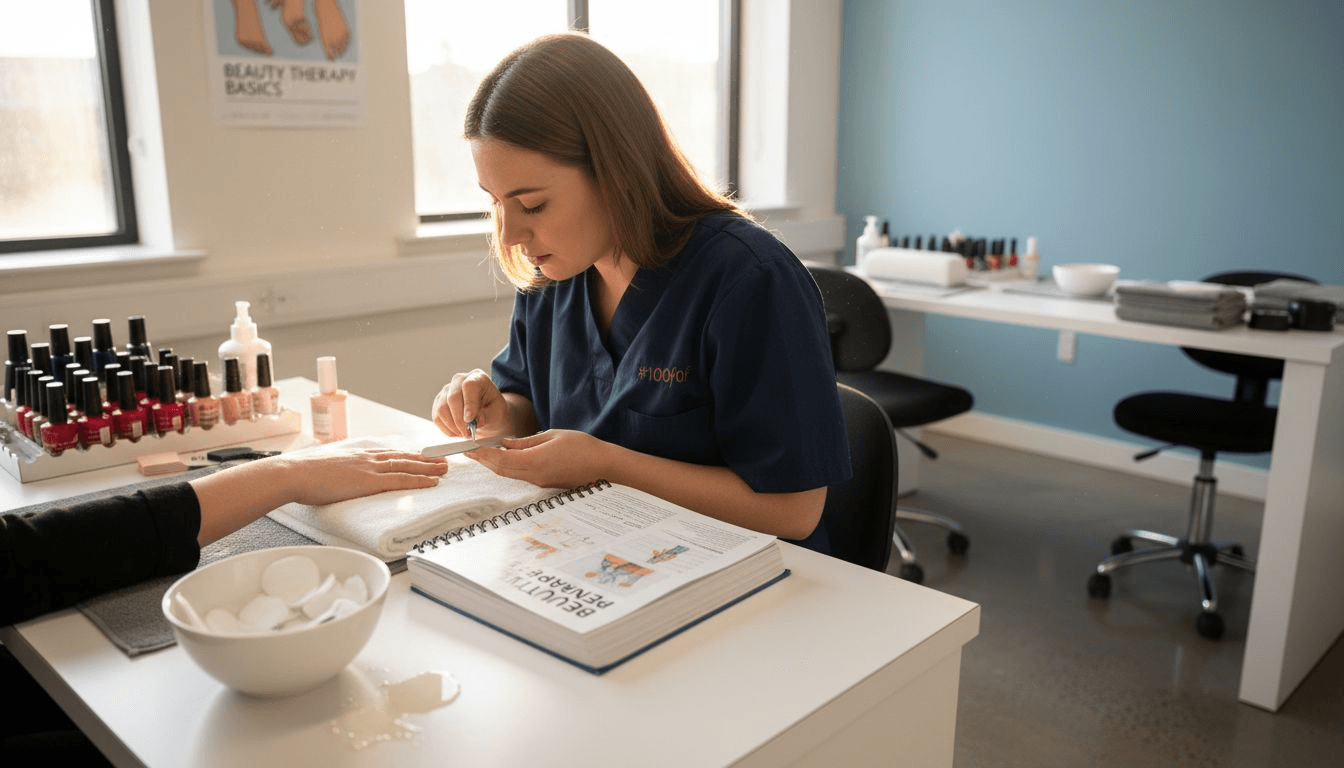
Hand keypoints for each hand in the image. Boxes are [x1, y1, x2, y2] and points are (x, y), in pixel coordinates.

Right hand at [273, 449, 448, 505]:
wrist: (293, 473)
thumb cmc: (303, 474)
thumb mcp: (325, 467)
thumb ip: (338, 470)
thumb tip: (338, 476)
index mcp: (356, 454)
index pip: (387, 453)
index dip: (406, 454)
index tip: (419, 455)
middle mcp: (367, 457)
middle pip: (402, 456)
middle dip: (424, 459)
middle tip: (442, 459)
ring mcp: (369, 468)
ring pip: (407, 466)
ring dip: (428, 468)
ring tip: (444, 469)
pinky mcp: (369, 481)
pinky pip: (401, 480)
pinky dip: (419, 480)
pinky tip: (432, 482)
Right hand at [432, 369, 511, 438]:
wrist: (488, 416)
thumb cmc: (494, 413)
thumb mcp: (497, 414)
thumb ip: (485, 416)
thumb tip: (471, 420)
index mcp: (478, 378)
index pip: (469, 386)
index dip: (469, 404)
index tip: (470, 420)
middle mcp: (460, 381)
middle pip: (452, 397)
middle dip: (460, 420)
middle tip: (468, 433)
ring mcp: (447, 391)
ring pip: (442, 409)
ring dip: (453, 426)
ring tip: (465, 433)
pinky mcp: (438, 403)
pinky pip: (437, 418)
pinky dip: (448, 429)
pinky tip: (458, 431)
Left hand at [467, 430, 609, 489]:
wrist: (603, 466)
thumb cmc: (582, 447)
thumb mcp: (552, 435)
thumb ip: (526, 441)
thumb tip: (505, 443)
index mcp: (535, 461)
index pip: (501, 459)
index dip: (483, 454)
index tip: (470, 447)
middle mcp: (534, 475)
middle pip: (501, 470)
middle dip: (483, 460)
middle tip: (468, 451)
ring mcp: (539, 481)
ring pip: (509, 474)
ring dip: (494, 464)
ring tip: (481, 454)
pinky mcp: (545, 483)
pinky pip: (520, 475)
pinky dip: (507, 467)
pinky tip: (503, 458)